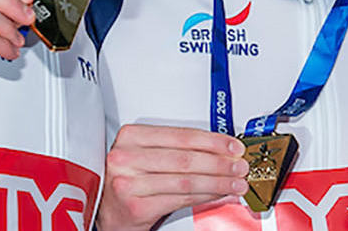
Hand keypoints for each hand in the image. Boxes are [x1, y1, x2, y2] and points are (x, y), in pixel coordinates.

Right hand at [96, 124, 247, 230]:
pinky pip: (180, 199)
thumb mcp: (146, 157)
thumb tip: (220, 151)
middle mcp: (126, 157)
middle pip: (185, 159)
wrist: (107, 212)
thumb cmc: (130, 181)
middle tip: (240, 166)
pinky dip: (205, 196)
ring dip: (217, 182)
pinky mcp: (136, 206)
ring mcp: (128, 183)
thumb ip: (177, 150)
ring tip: (236, 183)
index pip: (181, 136)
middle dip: (220, 163)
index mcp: (131, 137)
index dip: (212, 141)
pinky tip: (219, 194)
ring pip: (186, 181)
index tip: (233, 146)